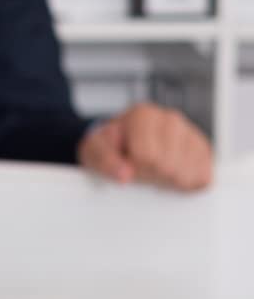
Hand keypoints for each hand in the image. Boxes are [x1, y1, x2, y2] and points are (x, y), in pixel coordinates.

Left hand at [78, 103, 212, 191]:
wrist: (123, 142)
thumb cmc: (111, 146)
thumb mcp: (95, 150)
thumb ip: (104, 160)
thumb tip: (124, 175)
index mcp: (143, 116)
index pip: (147, 157)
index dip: (135, 167)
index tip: (128, 162)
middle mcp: (171, 120)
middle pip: (168, 167)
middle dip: (151, 175)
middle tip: (141, 167)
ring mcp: (191, 134)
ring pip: (186, 175)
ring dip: (168, 180)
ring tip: (154, 168)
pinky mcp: (204, 151)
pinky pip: (203, 179)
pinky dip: (185, 183)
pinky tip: (171, 172)